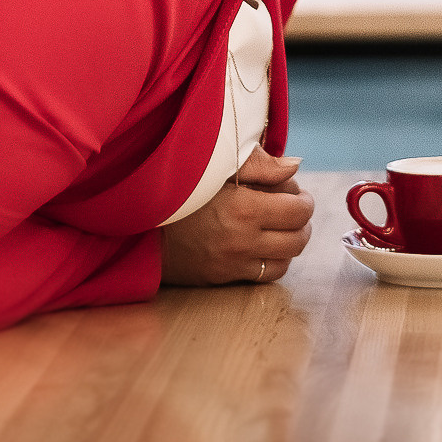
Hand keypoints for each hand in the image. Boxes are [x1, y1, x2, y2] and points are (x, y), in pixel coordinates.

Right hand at [160, 151, 313, 285]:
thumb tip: (296, 166)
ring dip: (291, 243)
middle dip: (301, 221)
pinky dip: (273, 261)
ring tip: (282, 227)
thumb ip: (261, 164)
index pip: (298, 211)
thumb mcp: (217, 165)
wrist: (138, 221)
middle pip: (297, 238)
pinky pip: (264, 276)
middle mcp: (242, 240)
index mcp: (244, 209)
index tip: (294, 191)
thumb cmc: (178, 186)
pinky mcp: (222, 277)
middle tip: (292, 208)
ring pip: (285, 261)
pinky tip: (265, 246)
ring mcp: (233, 263)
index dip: (303, 199)